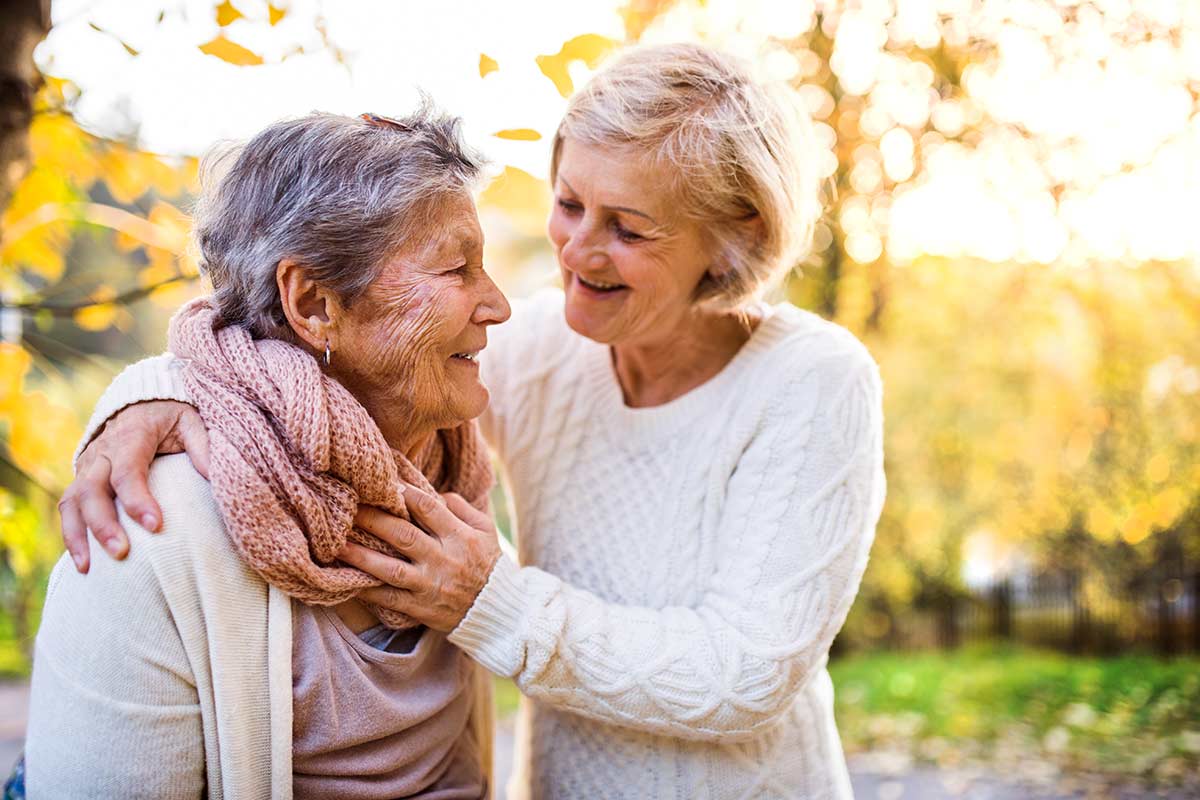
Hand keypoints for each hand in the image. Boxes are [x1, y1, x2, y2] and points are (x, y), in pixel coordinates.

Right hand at [59, 400, 210, 572]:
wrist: (139, 404)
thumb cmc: (169, 417)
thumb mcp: (190, 420)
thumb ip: (202, 445)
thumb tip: (214, 477)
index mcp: (131, 436)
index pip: (128, 470)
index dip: (138, 499)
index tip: (156, 525)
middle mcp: (102, 452)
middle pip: (93, 489)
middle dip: (104, 523)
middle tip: (121, 552)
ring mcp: (87, 466)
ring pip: (73, 502)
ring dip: (79, 535)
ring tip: (89, 567)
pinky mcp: (80, 480)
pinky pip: (69, 509)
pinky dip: (72, 536)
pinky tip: (83, 564)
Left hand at [339, 485, 501, 632]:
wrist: (497, 610)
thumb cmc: (489, 564)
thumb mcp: (485, 530)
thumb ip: (461, 508)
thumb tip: (434, 491)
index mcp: (460, 536)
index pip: (428, 507)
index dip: (402, 493)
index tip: (381, 482)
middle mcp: (443, 559)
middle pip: (403, 535)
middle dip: (373, 519)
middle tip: (348, 508)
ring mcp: (430, 585)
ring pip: (391, 569)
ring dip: (362, 556)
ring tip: (337, 545)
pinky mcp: (421, 608)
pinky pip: (390, 599)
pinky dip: (368, 591)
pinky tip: (347, 580)